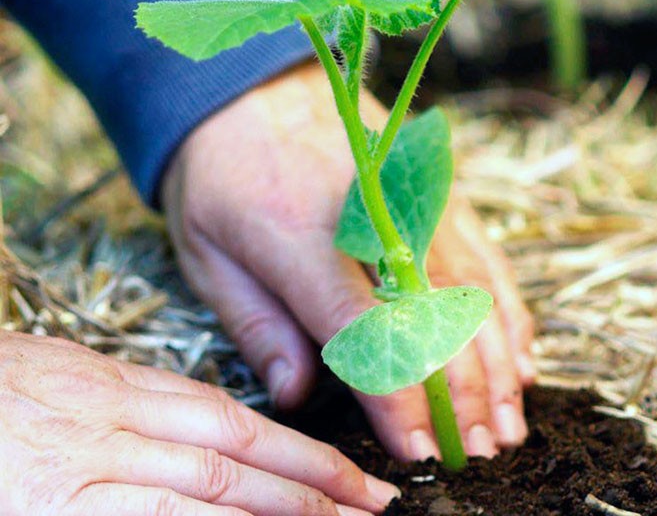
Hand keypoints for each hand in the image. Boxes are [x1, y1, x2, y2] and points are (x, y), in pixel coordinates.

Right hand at [0, 331, 398, 515]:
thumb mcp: (64, 379)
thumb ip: (135, 407)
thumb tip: (207, 438)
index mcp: (117, 388)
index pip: (233, 420)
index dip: (301, 450)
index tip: (352, 476)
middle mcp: (111, 428)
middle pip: (234, 460)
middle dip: (312, 488)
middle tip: (375, 507)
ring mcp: (82, 477)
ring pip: (204, 497)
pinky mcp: (55, 512)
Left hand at [162, 62, 535, 460]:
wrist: (252, 88)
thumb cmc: (221, 173)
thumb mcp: (207, 252)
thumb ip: (257, 326)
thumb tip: (297, 392)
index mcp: (303, 242)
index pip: (367, 337)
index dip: (399, 402)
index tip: (418, 452)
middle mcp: (375, 223)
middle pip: (436, 323)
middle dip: (461, 398)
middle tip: (477, 453)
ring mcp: (416, 204)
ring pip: (474, 296)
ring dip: (496, 365)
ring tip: (508, 422)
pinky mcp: (438, 194)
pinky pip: (485, 259)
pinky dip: (506, 312)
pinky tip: (519, 354)